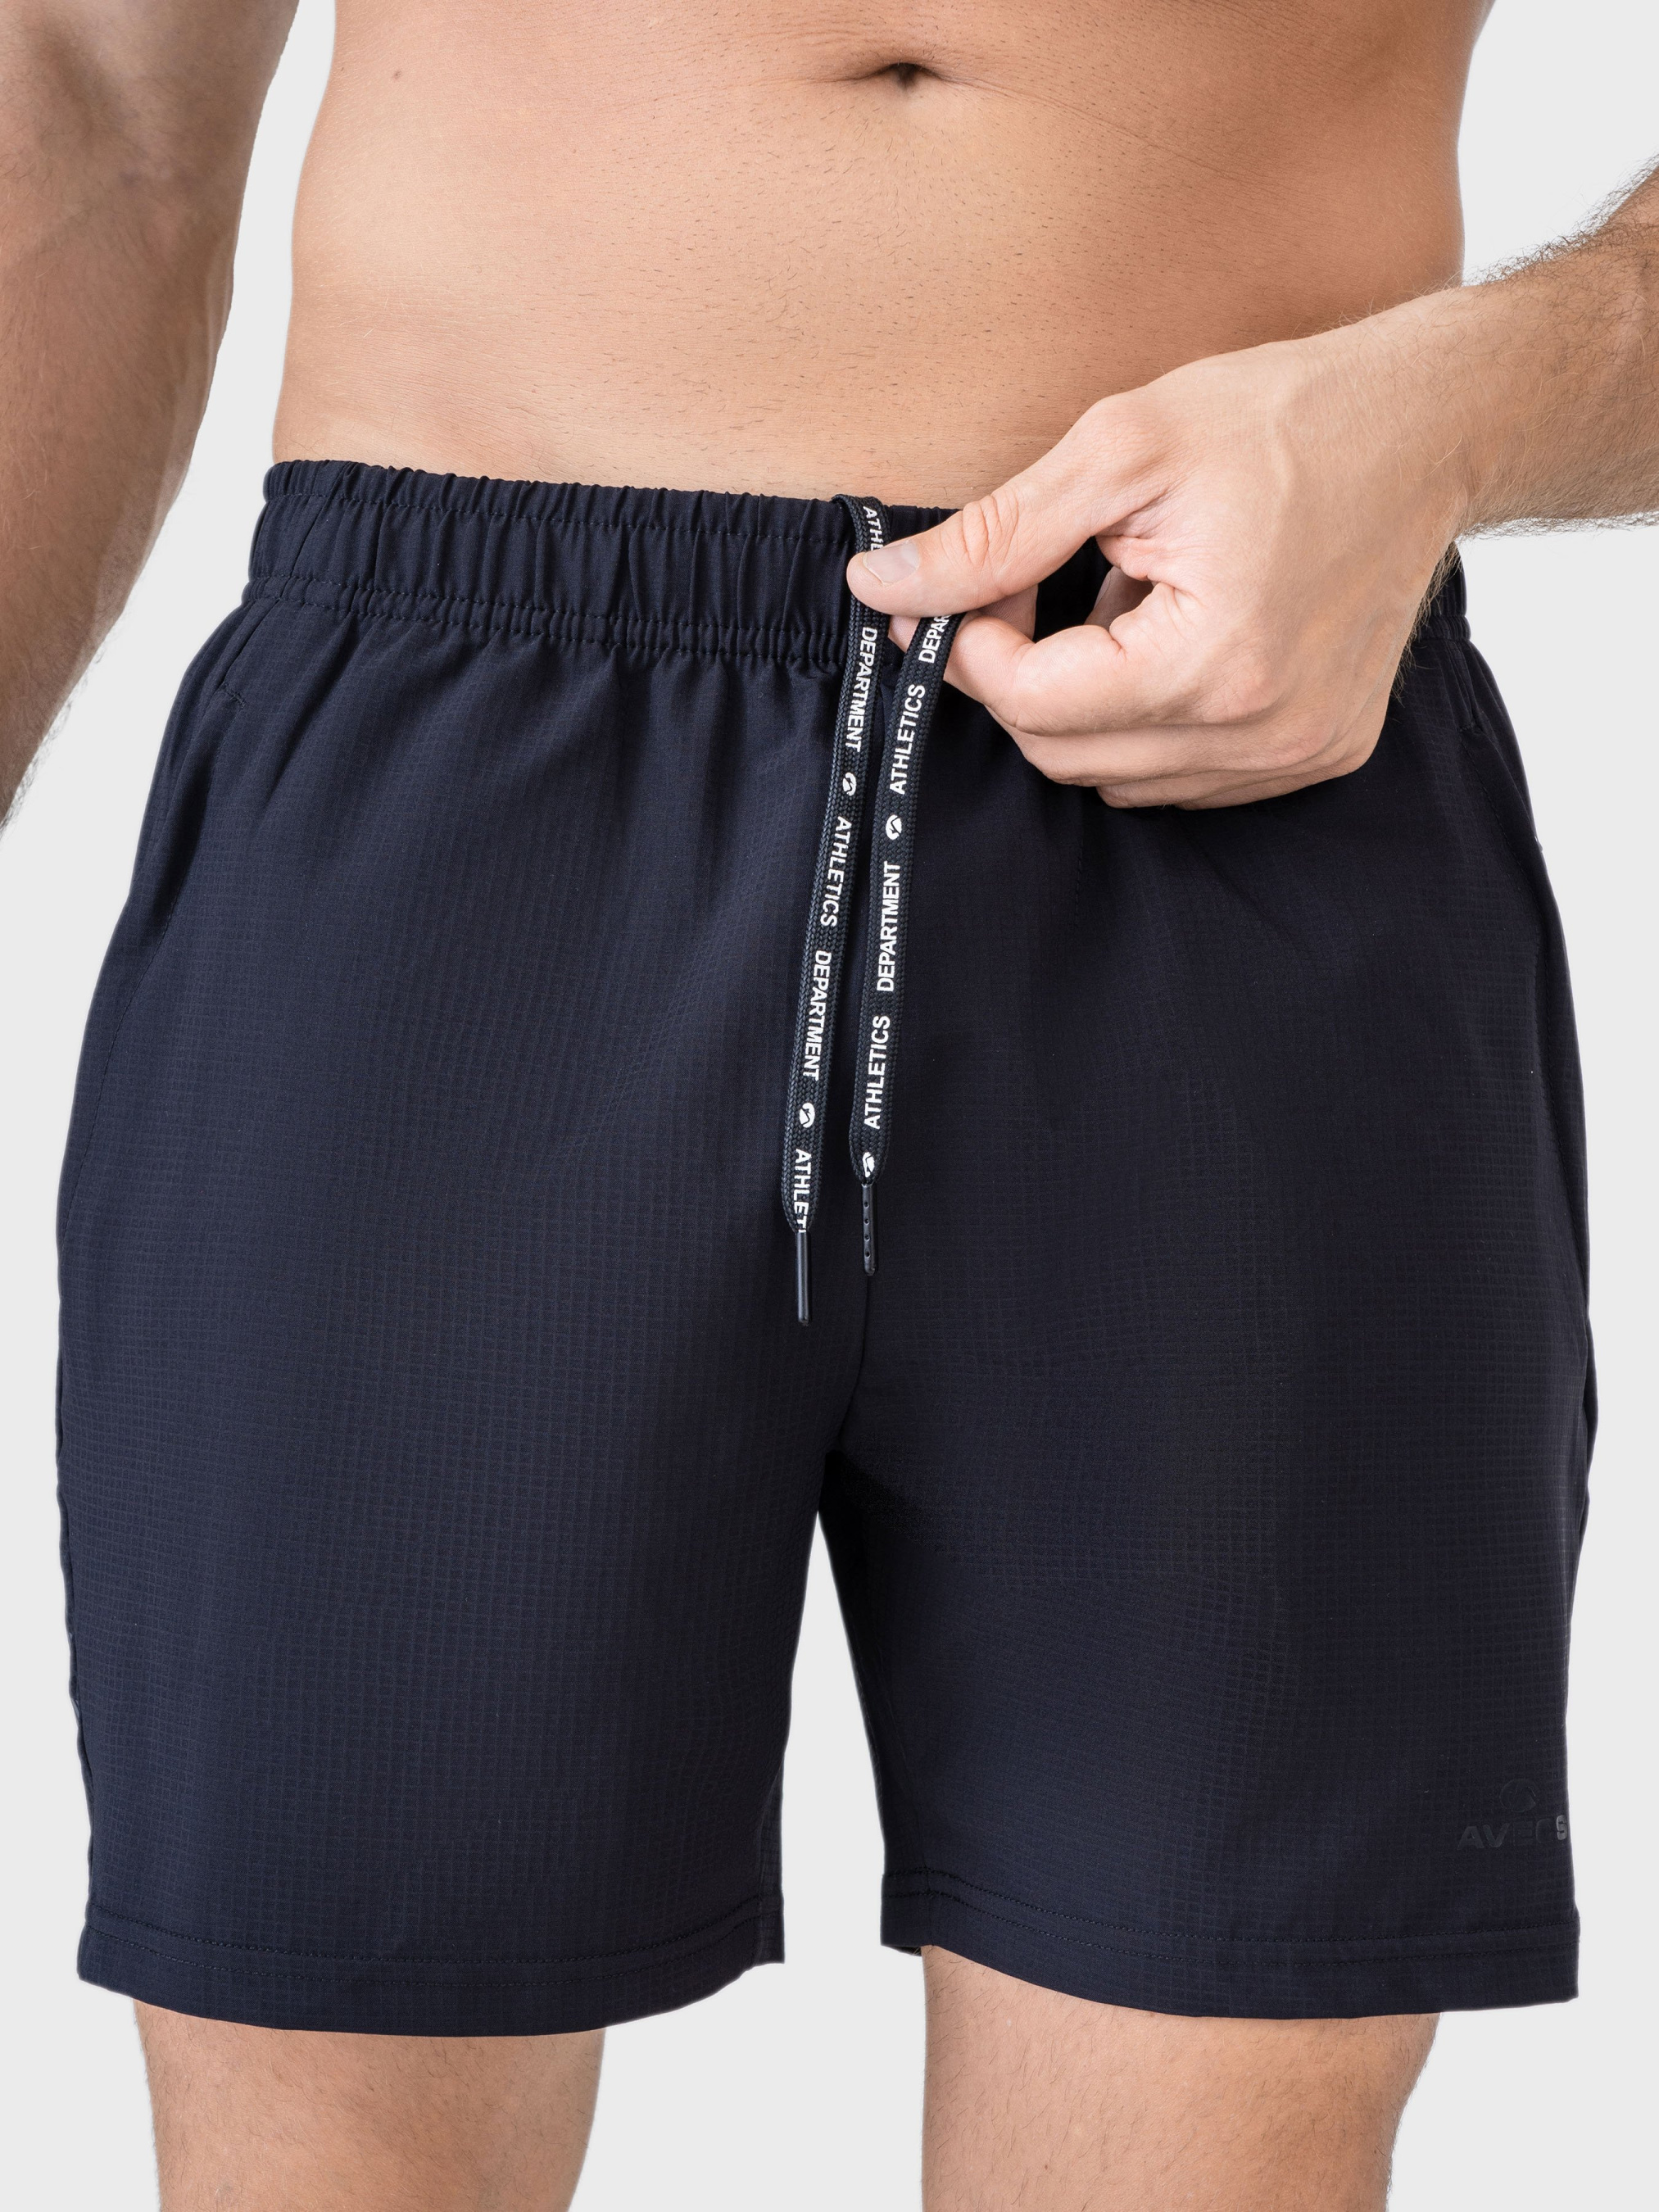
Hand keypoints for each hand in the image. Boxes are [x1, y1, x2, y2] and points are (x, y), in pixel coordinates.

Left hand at [848, 324, 1470, 807]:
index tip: (965, 593)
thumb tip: (879, 591)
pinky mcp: (1317, 755)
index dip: (972, 650)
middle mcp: (1262, 733)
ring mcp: (1297, 755)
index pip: (1034, 706)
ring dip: (1087, 703)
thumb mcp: (1120, 448)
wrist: (1428, 427)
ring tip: (1122, 601)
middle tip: (1033, 589)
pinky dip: (1146, 721)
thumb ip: (993, 536)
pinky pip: (1181, 777)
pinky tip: (1173, 638)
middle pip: (1067, 755)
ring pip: (1119, 779)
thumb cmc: (1281, 417)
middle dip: (1022, 679)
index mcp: (1215, 661)